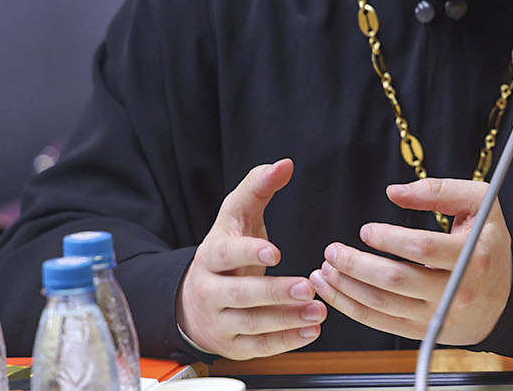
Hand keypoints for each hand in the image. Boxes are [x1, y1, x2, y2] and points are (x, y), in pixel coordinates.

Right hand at [176, 159, 326, 358]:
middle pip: (239, 295)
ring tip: (318, 310)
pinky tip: (311, 331)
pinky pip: (258, 347)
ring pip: (251, 324)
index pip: (225, 254)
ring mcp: (218, 321)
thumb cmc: (225, 252)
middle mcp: (209, 291)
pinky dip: (285, 342)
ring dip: (286, 320)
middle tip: (308, 286)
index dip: (249, 253)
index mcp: (210, 256)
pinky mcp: (232, 346)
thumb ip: (257, 188)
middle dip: (274, 292)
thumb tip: (284, 164)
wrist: (194, 300)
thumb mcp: (236, 218)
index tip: (276, 252)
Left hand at [310, 178, 512, 344]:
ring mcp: (438, 316)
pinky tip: (335, 291)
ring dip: (346, 287)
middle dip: (356, 265)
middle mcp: (455, 290)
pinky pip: (380, 323)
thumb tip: (395, 192)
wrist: (504, 298)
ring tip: (325, 270)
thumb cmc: (488, 243)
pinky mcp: (424, 332)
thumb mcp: (479, 203)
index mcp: (473, 256)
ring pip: (382, 304)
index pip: (422, 248)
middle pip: (396, 280)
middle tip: (332, 250)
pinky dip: (352, 308)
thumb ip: (439, 191)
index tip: (366, 230)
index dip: (389, 239)